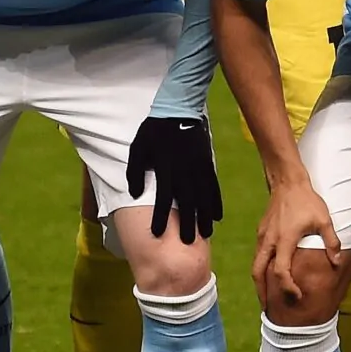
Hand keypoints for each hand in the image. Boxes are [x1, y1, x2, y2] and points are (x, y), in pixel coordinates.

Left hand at [127, 116, 221, 243]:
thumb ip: (135, 172)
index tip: (156, 234)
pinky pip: (213, 187)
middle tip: (188, 242)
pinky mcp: (207, 163)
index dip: (158, 217)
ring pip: (203, 197)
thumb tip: (132, 194)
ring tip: (206, 234)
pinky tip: (217, 216)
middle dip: (187, 223)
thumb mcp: (137, 149)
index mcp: (165, 169)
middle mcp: (183, 171)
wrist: (177, 109)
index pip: (161, 198)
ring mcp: (197, 168)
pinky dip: (216, 202)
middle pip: (186, 202)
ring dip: (204, 217)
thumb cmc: (153, 131)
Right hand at [251, 176, 341, 306]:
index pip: (281, 271)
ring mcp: (263, 236)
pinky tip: (267, 274)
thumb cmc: (307, 201)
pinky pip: (258, 255)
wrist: (288, 182)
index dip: (288, 287)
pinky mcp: (261, 232)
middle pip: (258, 273)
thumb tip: (336, 262)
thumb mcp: (324, 220)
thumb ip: (331, 242)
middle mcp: (269, 241)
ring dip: (259, 282)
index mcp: (284, 240)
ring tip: (265, 296)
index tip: (296, 296)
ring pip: (255, 264)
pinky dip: (260, 268)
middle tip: (267, 308)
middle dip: (261, 292)